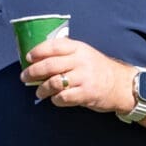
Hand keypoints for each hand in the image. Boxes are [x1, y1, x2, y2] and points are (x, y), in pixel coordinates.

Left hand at [20, 35, 134, 113]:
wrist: (121, 84)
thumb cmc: (97, 69)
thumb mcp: (84, 54)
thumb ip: (66, 54)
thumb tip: (38, 60)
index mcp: (79, 48)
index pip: (54, 46)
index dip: (38, 51)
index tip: (28, 58)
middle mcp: (81, 61)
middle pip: (50, 65)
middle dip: (33, 72)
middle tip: (24, 77)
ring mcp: (84, 77)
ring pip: (54, 83)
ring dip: (42, 89)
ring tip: (39, 92)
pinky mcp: (86, 93)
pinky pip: (63, 97)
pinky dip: (55, 100)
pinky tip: (55, 99)